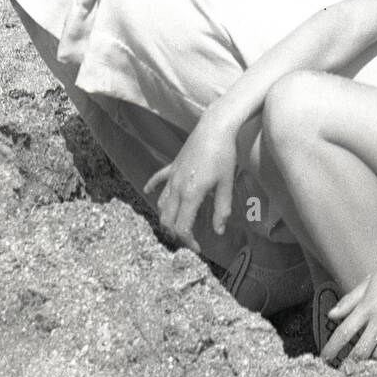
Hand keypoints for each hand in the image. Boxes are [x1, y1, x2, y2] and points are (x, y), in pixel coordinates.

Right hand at [144, 112, 238, 253]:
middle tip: (190, 238)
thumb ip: (222, 209)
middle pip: (167, 219)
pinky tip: (149, 192)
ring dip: (166, 216)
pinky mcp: (173, 165)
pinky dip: (153, 187)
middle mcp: (176, 188)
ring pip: (161, 203)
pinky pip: (158, 179)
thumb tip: (219, 231)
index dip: (189, 241)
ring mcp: (172, 176)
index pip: (182, 227)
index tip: (199, 248)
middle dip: (176, 233)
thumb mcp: (227, 184)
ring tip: (177, 223)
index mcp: (190, 194)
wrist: (215, 128)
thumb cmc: (224, 155)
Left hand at [322, 257, 376, 368]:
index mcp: (368, 305)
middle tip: (346, 368)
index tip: (324, 359)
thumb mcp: (367, 283)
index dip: (332, 348)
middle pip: (361, 351)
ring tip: (366, 363)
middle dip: (351, 363)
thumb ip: (349, 301)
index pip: (344, 332)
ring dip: (371, 362)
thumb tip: (330, 315)